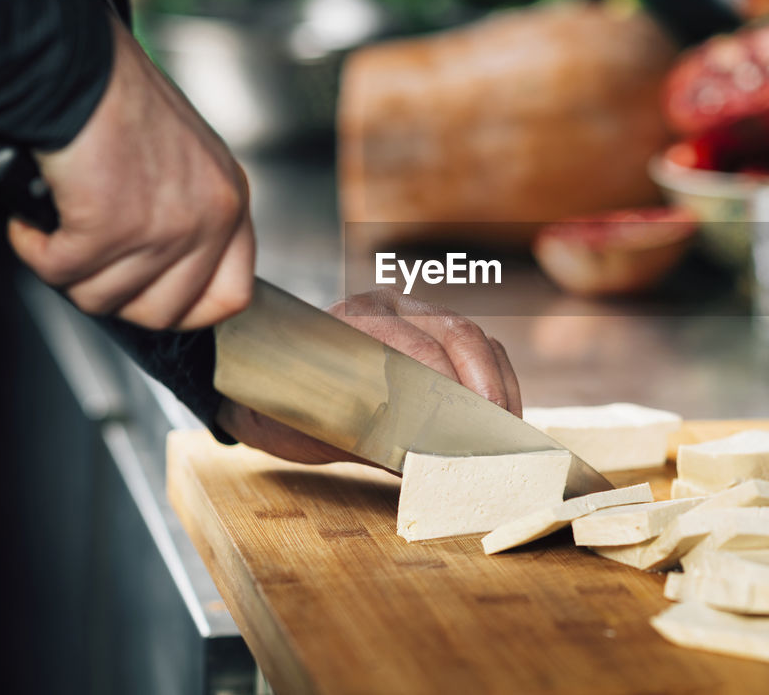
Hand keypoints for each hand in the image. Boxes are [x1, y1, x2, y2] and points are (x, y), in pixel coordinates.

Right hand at [8, 16, 254, 329]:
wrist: (79, 65)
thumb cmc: (119, 99)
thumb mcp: (187, 160)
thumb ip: (190, 213)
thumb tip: (166, 268)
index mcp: (230, 201)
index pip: (231, 295)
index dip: (186, 309)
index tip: (153, 299)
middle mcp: (208, 218)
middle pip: (163, 312)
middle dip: (116, 295)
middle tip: (91, 262)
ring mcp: (163, 228)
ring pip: (104, 298)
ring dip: (68, 269)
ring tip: (59, 227)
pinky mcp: (110, 228)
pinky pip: (61, 272)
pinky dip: (35, 249)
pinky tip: (35, 220)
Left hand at [217, 289, 522, 464]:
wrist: (260, 386)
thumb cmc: (284, 409)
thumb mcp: (319, 429)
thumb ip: (373, 440)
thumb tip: (427, 462)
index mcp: (356, 319)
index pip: (417, 348)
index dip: (448, 391)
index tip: (465, 434)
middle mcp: (390, 306)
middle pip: (459, 334)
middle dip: (487, 387)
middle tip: (498, 435)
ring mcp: (414, 313)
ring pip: (477, 339)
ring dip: (499, 386)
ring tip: (507, 431)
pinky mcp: (433, 330)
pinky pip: (480, 348)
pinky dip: (497, 381)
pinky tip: (501, 415)